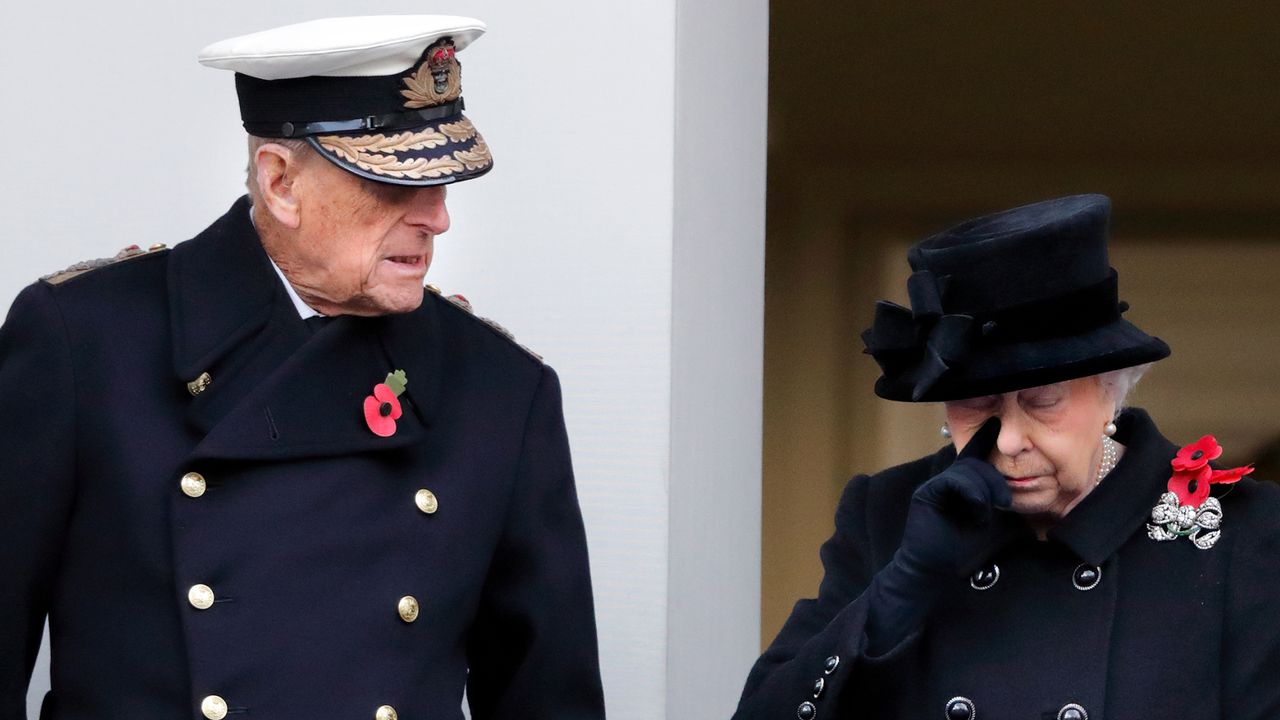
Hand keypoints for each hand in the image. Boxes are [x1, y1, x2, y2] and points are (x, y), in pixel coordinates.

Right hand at [865, 417, 1016, 653]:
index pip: (976, 456)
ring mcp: (936, 486)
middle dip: (997, 480)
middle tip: (1005, 501)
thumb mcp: (993, 524)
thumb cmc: (962, 550)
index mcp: (963, 485)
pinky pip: (952, 483)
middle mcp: (948, 481)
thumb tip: (1026, 496)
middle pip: (978, 464)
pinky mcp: (927, 495)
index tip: (995, 420)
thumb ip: (1002, 506)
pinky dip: (970, 495)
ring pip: (968, 472)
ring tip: (990, 511)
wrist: (933, 569)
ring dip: (986, 490)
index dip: (985, 437)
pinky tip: (977, 513)